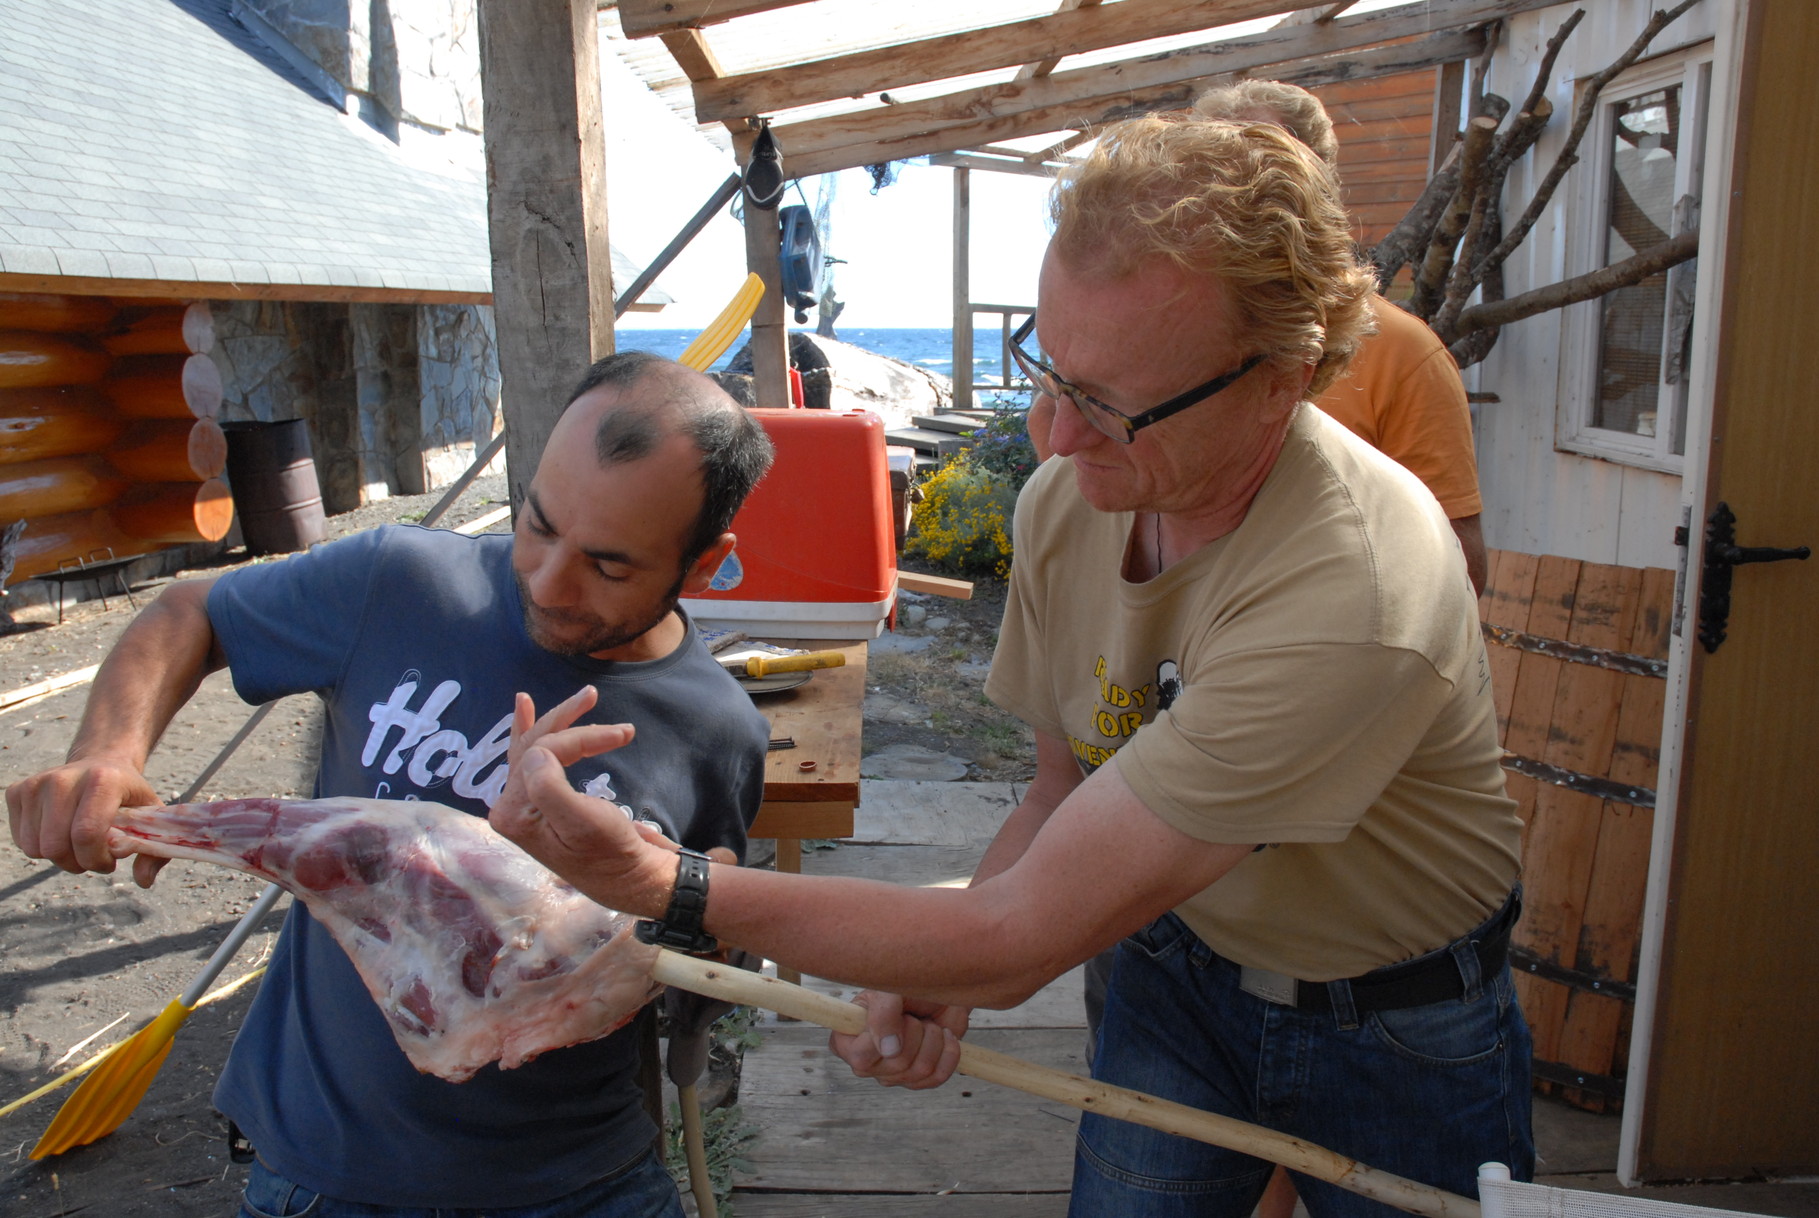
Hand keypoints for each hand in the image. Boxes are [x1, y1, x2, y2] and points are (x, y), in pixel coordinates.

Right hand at [7, 755, 165, 885]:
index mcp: (103, 780)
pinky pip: (23, 841)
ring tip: (79, 845)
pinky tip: (61, 833)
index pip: (87, 834)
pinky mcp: (17, 792)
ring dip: (60, 858)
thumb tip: (144, 881)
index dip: (96, 860)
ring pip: (36, 848)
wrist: (100, 763)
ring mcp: (36, 784)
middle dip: (78, 863)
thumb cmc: (126, 795)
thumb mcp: (151, 816)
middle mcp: (64, 778)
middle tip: (94, 857)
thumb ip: (154, 851)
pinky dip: (43, 848)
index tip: (109, 862)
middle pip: (56, 846)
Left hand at [489, 690, 671, 915]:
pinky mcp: (541, 802)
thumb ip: (550, 787)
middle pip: (532, 746)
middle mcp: (512, 808)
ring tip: (585, 696)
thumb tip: (536, 751)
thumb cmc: (611, 852)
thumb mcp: (583, 822)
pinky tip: (525, 705)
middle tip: (595, 697)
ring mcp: (525, 805)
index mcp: (514, 814)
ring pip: (535, 747)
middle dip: (568, 721)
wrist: (631, 876)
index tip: (624, 735)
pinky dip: (532, 729)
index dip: (580, 737)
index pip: (540, 753)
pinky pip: (531, 757)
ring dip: (559, 721)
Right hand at [829, 990, 969, 1090]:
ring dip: (933, 1039)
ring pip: (920, 1070)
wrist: (936, 990)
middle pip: (897, 1064)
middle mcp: (866, 1062)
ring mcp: (892, 1074)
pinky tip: (944, 1036)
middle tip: (913, 1015)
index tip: (897, 1014)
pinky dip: (948, 1052)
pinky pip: (937, 1077)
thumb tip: (889, 1050)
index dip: (884, 1036)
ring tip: (927, 1023)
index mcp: (847, 1040)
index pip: (861, 1057)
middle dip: (915, 1031)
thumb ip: (882, 1015)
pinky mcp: (917, 1079)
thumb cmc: (905, 986)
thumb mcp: (888, 991)